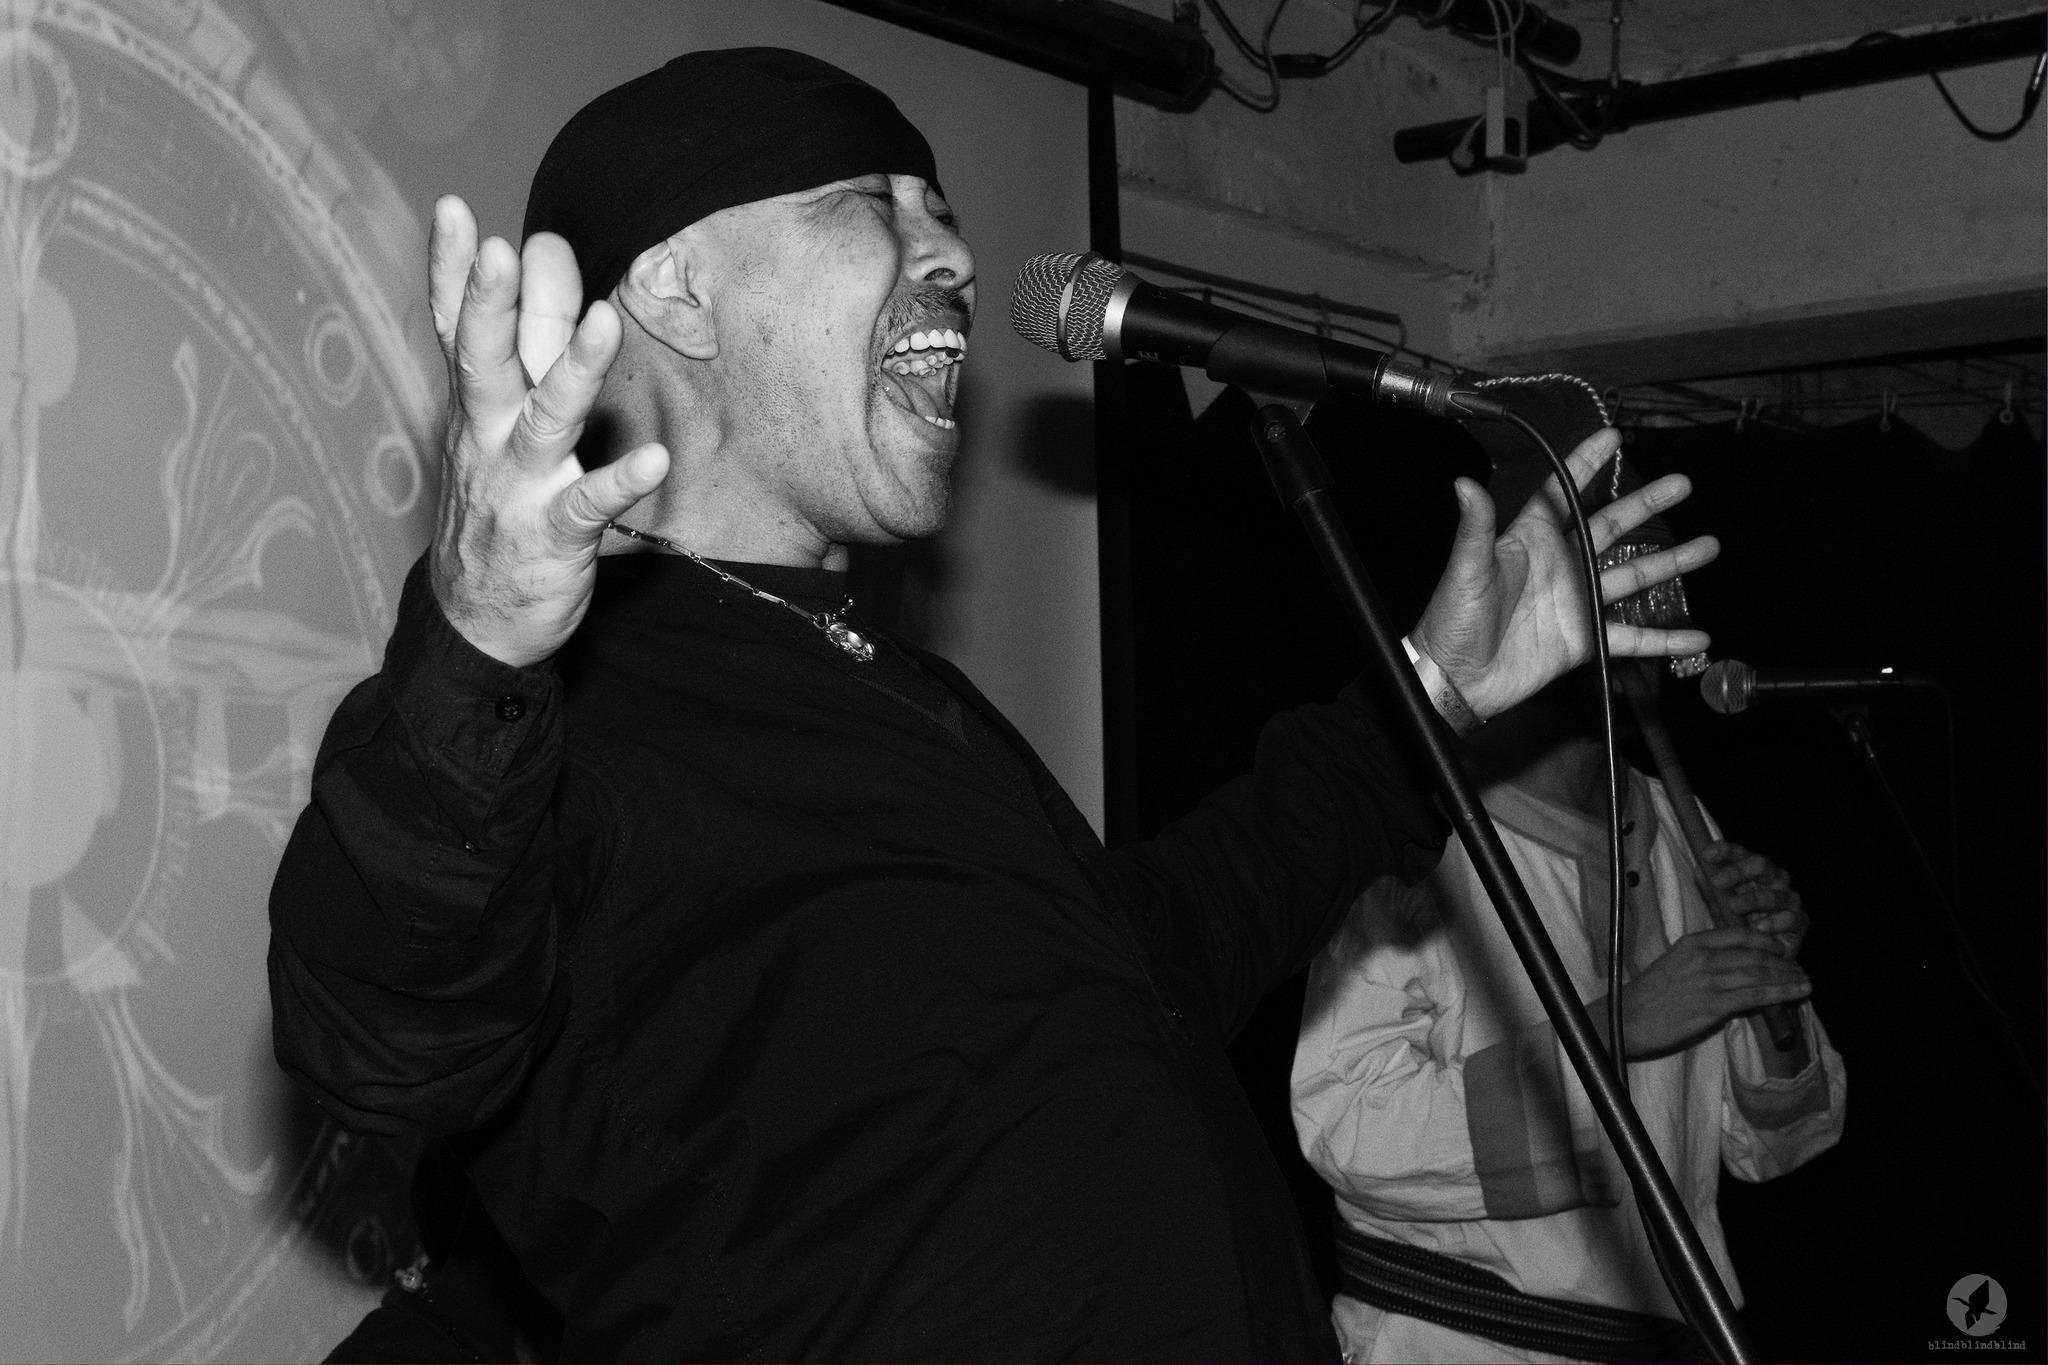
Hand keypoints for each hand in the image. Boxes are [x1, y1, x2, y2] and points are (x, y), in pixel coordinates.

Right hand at [425, 196, 669, 666]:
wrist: (477, 620)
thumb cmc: (497, 504)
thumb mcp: (496, 421)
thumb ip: (519, 341)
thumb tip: (535, 251)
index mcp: (478, 407)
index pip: (458, 330)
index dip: (453, 273)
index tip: (453, 210)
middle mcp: (491, 439)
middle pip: (485, 363)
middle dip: (490, 306)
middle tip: (503, 249)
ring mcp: (521, 488)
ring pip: (544, 422)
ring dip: (572, 372)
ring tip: (602, 321)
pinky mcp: (555, 537)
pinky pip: (589, 507)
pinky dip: (620, 483)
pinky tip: (655, 462)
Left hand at [1409, 428, 1718, 722]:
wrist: (1457, 679)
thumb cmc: (1452, 620)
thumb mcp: (1465, 570)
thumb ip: (1474, 527)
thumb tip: (1464, 483)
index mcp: (1529, 540)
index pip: (1563, 493)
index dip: (1585, 464)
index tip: (1612, 437)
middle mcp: (1560, 565)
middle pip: (1611, 527)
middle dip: (1646, 504)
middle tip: (1682, 484)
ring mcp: (1575, 602)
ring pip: (1632, 576)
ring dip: (1671, 562)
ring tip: (1708, 546)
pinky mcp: (1584, 640)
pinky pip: (1631, 637)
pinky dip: (1664, 638)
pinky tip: (1696, 635)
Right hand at [1621, 925, 1810, 1059]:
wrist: (1626, 1018)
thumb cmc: (1646, 996)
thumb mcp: (1672, 965)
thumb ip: (1701, 962)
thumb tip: (1729, 970)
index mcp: (1692, 943)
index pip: (1738, 934)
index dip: (1765, 939)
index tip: (1780, 947)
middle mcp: (1703, 957)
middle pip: (1754, 954)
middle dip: (1782, 962)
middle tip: (1798, 969)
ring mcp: (1710, 980)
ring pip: (1760, 973)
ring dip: (1788, 978)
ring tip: (1805, 983)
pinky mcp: (1714, 1005)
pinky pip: (1756, 995)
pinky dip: (1781, 993)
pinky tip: (1797, 993)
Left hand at [1701, 840, 1806, 957]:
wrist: (1757, 954)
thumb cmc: (1736, 923)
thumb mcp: (1718, 906)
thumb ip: (1710, 889)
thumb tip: (1700, 870)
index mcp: (1752, 871)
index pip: (1740, 853)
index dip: (1725, 851)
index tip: (1706, 854)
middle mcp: (1774, 880)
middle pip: (1761, 865)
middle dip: (1738, 871)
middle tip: (1717, 881)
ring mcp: (1788, 900)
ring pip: (1775, 893)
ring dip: (1753, 899)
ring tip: (1733, 906)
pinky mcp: (1800, 922)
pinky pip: (1793, 918)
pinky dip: (1776, 922)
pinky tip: (1760, 928)